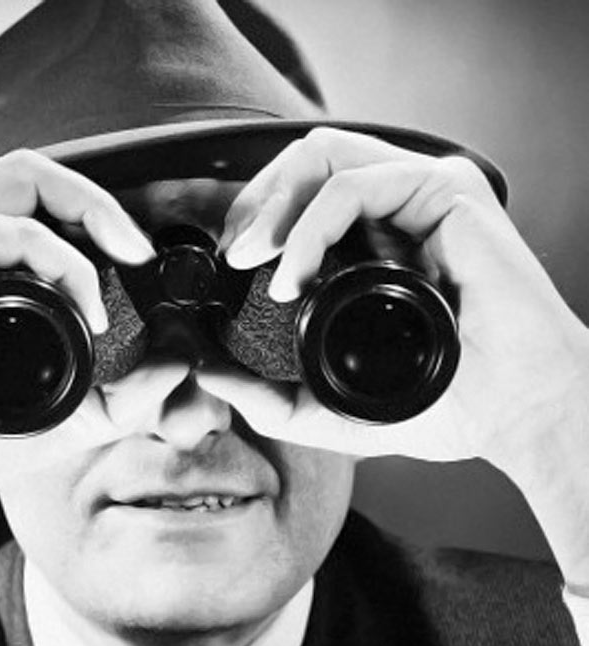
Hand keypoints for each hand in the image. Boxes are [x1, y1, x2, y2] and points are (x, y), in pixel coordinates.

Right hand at [0, 150, 187, 511]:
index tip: (142, 261)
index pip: (44, 207)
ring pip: (27, 178)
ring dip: (89, 216)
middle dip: (103, 204)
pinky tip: (82, 308)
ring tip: (118, 274)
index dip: (99, 217)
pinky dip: (61, 261)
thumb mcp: (68, 412)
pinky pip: (12, 228)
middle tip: (140, 251)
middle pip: (39, 178)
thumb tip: (180, 361)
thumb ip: (125, 391)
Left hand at [197, 128, 588, 470]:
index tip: (229, 264)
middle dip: (253, 203)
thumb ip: (270, 396)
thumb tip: (209, 377)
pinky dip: (310, 226)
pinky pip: (353, 186)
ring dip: (274, 203)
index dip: (254, 216)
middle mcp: (397, 207)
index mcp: (376, 239)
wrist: (513, 414)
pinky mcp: (445, 192)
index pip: (299, 194)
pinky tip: (293, 274)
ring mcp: (421, 193)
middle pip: (302, 162)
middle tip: (233, 256)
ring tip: (252, 258)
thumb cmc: (441, 406)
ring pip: (322, 155)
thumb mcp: (332, 405)